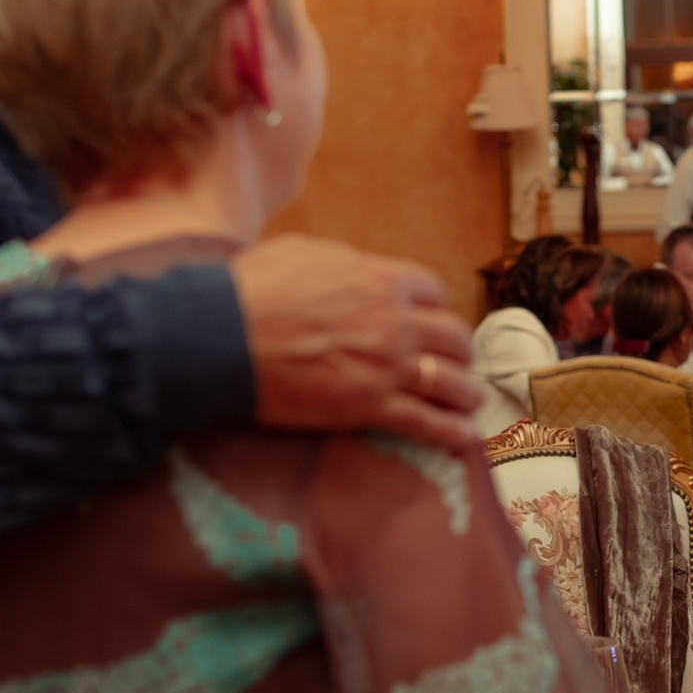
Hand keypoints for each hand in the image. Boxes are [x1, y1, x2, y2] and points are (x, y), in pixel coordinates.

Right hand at [231, 236, 483, 451]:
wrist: (221, 336)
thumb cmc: (250, 290)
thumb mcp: (302, 253)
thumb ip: (341, 264)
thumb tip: (348, 270)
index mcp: (380, 279)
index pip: (432, 291)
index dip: (433, 308)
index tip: (429, 320)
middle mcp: (394, 321)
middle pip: (452, 336)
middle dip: (459, 351)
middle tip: (458, 363)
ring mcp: (386, 366)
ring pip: (451, 381)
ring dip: (466, 393)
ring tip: (471, 402)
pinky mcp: (369, 406)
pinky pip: (426, 422)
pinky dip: (450, 432)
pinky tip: (462, 438)